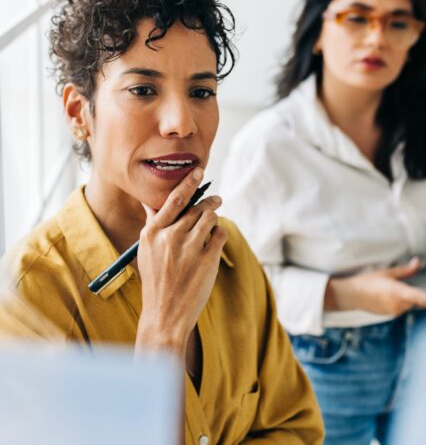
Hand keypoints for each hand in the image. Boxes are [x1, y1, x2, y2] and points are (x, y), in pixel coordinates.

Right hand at [135, 167, 226, 353]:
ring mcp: (189, 248)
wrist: (165, 313)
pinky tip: (215, 240)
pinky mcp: (207, 260)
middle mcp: (170, 237)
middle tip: (216, 199)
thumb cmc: (156, 280)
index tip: (198, 171)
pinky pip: (220, 234)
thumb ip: (153, 225)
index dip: (188, 182)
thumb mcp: (146, 251)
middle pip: (196, 207)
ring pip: (210, 218)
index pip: (174, 199)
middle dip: (209, 202)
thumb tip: (151, 202)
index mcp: (152, 232)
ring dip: (215, 216)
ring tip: (215, 219)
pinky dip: (219, 234)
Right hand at [327, 258, 425, 316]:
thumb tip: (417, 262)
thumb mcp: (387, 273)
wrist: (352, 295)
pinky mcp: (391, 314)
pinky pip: (401, 307)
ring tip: (387, 290)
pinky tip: (385, 296)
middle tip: (395, 285)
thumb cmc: (367, 282)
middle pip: (416, 300)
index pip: (420, 297)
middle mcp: (398, 304)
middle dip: (412, 292)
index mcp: (397, 292)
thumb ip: (405, 270)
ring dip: (405, 297)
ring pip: (409, 304)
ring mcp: (394, 311)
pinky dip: (398, 301)